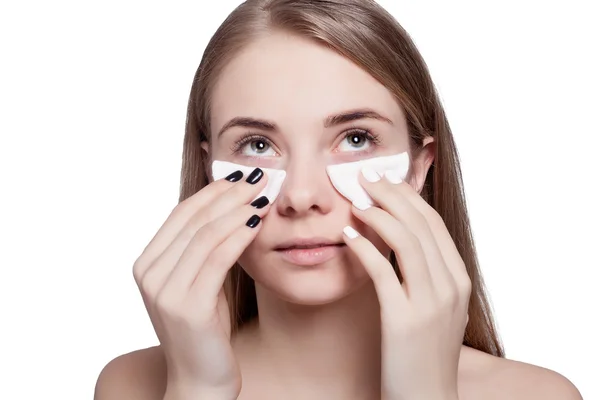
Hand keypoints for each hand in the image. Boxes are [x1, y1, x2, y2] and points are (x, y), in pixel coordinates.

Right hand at [132, 168, 269, 398]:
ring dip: (238, 211)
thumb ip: (204, 248)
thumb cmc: (206, 329)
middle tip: (259, 179)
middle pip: (193, 220)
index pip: (181, 215)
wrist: (201, 380)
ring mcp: (165, 291)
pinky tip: (257, 223)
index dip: (212, 192)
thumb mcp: (201, 281)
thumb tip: (231, 204)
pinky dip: (239, 236)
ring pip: (205, 236)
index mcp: (147, 263)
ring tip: (263, 196)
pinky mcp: (188, 307)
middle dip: (229, 195)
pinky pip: (217, 259)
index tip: (240, 177)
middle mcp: (149, 274)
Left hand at [342, 168, 470, 399]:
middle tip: (365, 178)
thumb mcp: (433, 307)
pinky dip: (365, 248)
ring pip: (407, 241)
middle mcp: (450, 286)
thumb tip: (397, 237)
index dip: (408, 197)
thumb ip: (423, 273)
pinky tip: (347, 236)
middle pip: (421, 225)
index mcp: (458, 279)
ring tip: (355, 200)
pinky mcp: (405, 320)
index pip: (433, 224)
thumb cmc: (423, 352)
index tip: (385, 180)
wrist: (427, 399)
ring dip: (379, 214)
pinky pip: (384, 272)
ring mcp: (430, 303)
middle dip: (392, 195)